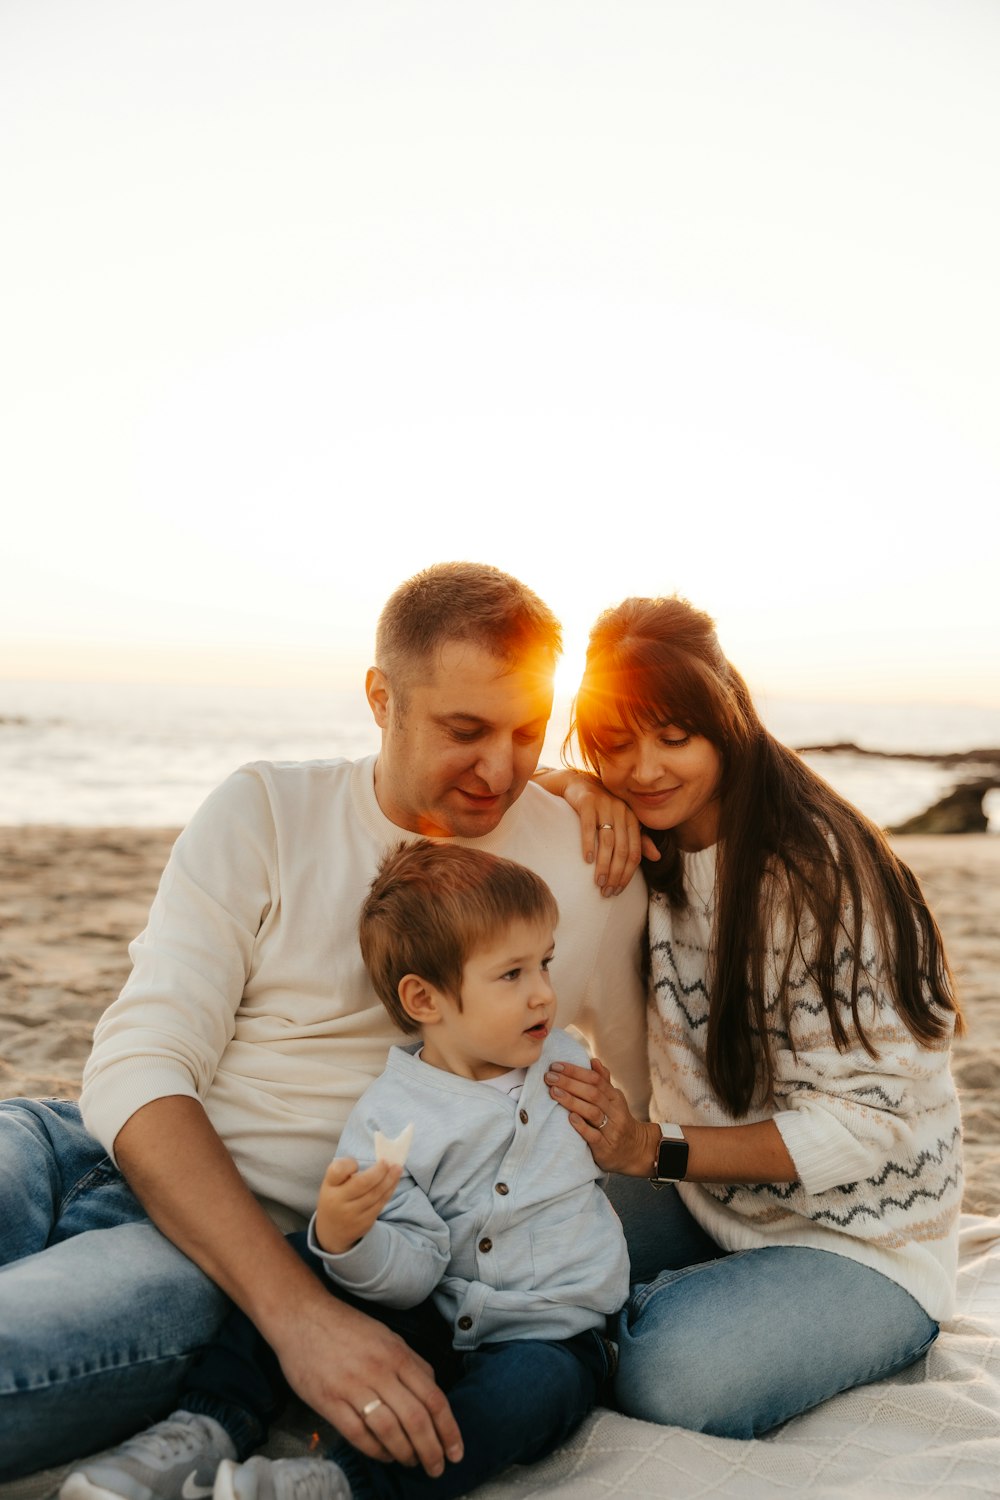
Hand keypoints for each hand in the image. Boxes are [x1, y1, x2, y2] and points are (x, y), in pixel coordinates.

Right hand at [273, 1280, 463, 1476]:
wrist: (302, 1317)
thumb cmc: (347, 1327)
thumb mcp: (387, 1336)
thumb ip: (411, 1362)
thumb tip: (433, 1391)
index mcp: (397, 1354)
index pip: (433, 1398)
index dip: (449, 1429)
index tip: (456, 1451)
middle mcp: (379, 1371)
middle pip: (415, 1419)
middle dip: (431, 1450)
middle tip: (437, 1469)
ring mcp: (353, 1387)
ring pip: (389, 1431)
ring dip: (405, 1454)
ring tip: (412, 1463)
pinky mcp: (328, 1401)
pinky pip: (358, 1435)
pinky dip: (376, 1451)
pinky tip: (385, 1456)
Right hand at [315, 1157, 400, 1253]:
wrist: (331, 1232)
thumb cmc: (335, 1198)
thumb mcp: (332, 1183)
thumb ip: (345, 1171)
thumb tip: (375, 1160)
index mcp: (329, 1186)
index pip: (338, 1171)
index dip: (349, 1164)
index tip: (356, 1163)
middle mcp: (339, 1201)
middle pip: (362, 1183)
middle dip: (379, 1171)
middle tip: (388, 1162)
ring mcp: (352, 1214)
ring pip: (375, 1194)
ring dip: (389, 1180)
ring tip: (397, 1169)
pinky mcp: (365, 1223)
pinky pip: (380, 1204)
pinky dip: (389, 1191)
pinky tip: (394, 1182)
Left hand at [545, 1056, 657, 1175]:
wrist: (636, 1151)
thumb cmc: (617, 1121)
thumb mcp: (614, 1100)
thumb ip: (603, 1082)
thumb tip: (593, 1060)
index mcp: (615, 1098)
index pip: (596, 1080)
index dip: (575, 1071)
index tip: (556, 1066)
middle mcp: (615, 1112)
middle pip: (593, 1094)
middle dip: (569, 1083)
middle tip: (549, 1077)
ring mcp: (611, 1130)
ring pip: (592, 1112)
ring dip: (572, 1101)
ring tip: (554, 1092)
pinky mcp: (605, 1148)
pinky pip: (594, 1136)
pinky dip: (582, 1126)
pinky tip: (569, 1117)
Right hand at [559, 772, 645, 893]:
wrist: (579, 784)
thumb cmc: (603, 808)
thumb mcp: (623, 822)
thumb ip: (639, 840)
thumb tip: (657, 857)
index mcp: (632, 818)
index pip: (634, 852)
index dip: (628, 874)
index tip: (618, 890)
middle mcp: (621, 811)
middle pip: (622, 849)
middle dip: (616, 874)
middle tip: (607, 891)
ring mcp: (604, 806)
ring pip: (607, 841)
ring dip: (603, 865)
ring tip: (598, 882)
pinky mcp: (587, 802)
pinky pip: (589, 826)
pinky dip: (588, 844)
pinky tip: (587, 860)